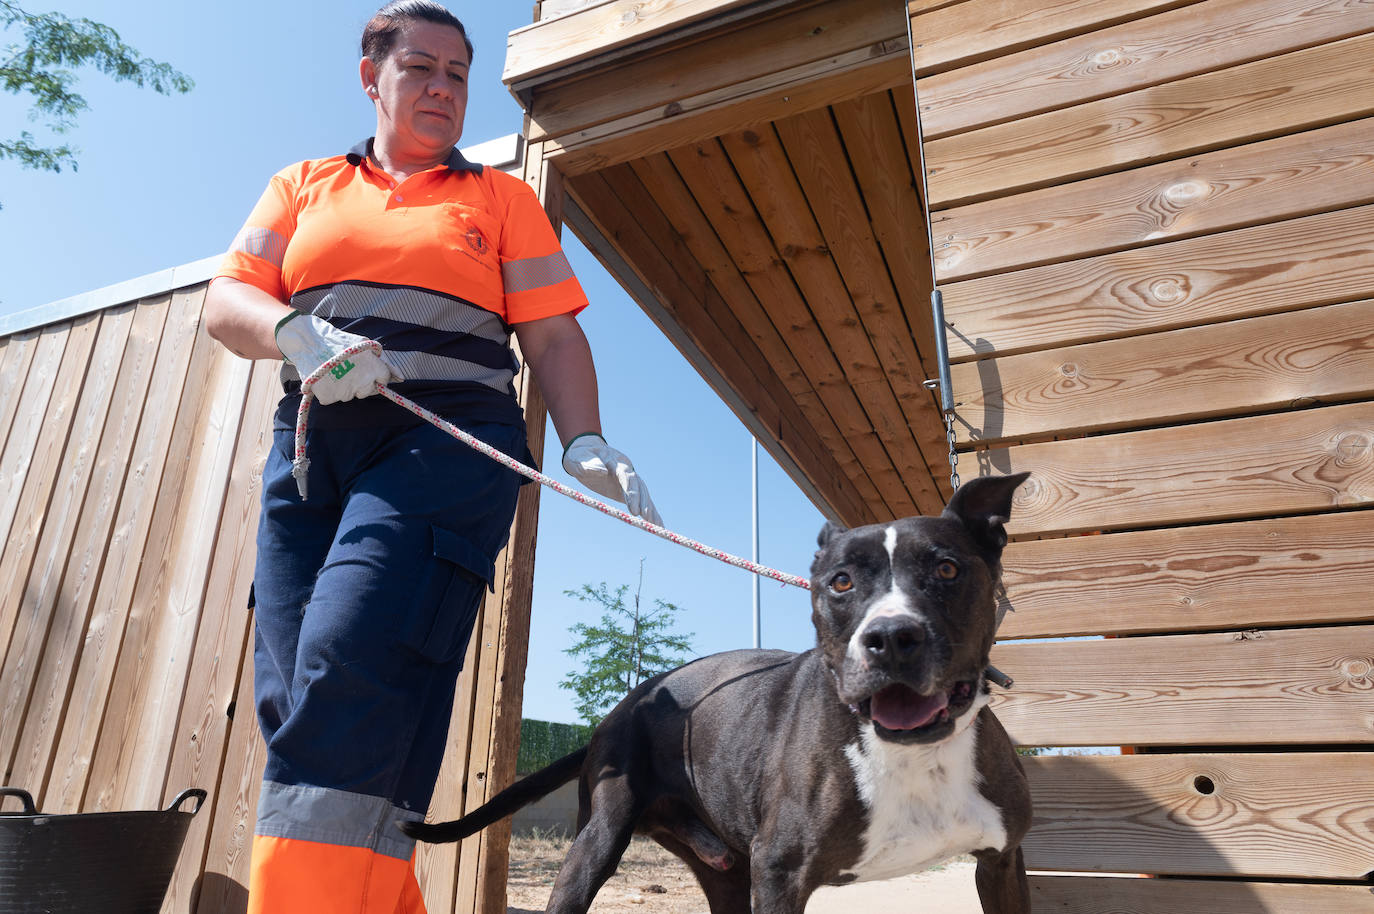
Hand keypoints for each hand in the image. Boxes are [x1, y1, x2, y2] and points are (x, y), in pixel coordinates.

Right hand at [274, 312, 401, 404]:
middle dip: (362, 382)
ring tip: (335, 370)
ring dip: (345, 386)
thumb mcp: (367, 346)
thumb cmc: (341, 342)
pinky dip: (330, 391)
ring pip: (350, 396)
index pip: (384, 380)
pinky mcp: (329, 397)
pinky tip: (325, 377)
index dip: (376, 374)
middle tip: (348, 368)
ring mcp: (345, 392)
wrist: (309, 340)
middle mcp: (362, 382)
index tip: (365, 368)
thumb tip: (401, 379)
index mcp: (374, 368)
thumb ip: (387, 363)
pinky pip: (333, 399)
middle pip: (368, 391)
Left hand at [562, 434, 662, 525]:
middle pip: (639, 487)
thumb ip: (590, 465)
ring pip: (644, 494)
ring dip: (651, 509)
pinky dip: (649, 512)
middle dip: (644, 503)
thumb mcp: (579, 460)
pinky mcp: (627, 489)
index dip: (632, 493)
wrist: (584, 452)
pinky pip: (640, 501)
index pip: (627, 477)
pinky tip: (656, 524)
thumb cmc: (580, 456)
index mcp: (616, 461)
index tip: (634, 509)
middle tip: (647, 519)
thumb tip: (602, 471)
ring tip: (658, 526)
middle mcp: (626, 470)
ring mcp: (628, 480)